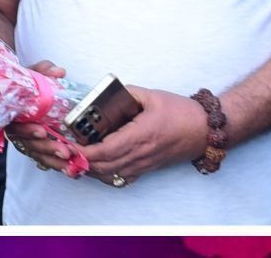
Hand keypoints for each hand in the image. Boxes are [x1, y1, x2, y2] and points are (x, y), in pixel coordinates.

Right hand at [7, 62, 91, 180]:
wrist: (26, 92)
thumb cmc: (28, 83)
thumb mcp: (33, 73)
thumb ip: (43, 70)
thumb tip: (59, 72)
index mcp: (13, 114)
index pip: (16, 126)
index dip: (28, 131)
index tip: (42, 131)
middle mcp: (19, 131)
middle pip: (30, 145)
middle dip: (48, 149)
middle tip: (65, 151)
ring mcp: (28, 141)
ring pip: (39, 155)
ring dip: (55, 160)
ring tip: (71, 161)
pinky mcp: (39, 149)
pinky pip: (47, 160)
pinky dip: (59, 165)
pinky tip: (73, 170)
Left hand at [80, 86, 208, 182]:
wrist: (203, 130)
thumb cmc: (180, 112)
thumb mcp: (151, 95)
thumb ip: (126, 93)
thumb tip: (106, 94)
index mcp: (140, 135)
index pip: (106, 150)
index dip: (85, 151)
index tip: (70, 144)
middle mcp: (141, 154)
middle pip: (105, 166)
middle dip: (83, 161)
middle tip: (67, 149)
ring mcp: (144, 164)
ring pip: (112, 174)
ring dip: (92, 169)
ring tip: (77, 155)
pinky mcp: (148, 168)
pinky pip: (123, 177)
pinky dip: (106, 173)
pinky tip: (97, 164)